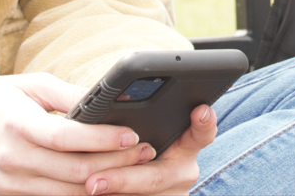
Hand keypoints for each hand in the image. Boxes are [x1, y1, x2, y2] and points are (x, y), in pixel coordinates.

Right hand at [0, 74, 216, 194]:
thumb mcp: (31, 85)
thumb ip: (70, 96)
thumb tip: (110, 102)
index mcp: (15, 125)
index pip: (66, 138)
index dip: (102, 139)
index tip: (133, 134)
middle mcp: (10, 160)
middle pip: (73, 172)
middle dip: (115, 163)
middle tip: (147, 152)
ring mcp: (7, 186)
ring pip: (66, 194)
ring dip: (104, 184)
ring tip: (135, 170)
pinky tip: (105, 185)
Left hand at [82, 103, 217, 195]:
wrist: (135, 186)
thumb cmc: (133, 152)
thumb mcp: (142, 134)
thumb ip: (131, 122)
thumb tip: (93, 108)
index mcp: (186, 145)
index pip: (202, 132)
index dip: (204, 122)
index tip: (200, 110)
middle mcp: (184, 171)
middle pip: (157, 176)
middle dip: (124, 179)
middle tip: (95, 181)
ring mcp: (174, 194)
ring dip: (114, 193)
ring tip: (90, 187)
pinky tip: (92, 195)